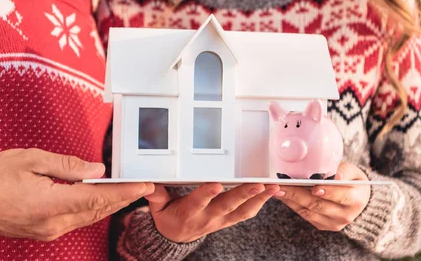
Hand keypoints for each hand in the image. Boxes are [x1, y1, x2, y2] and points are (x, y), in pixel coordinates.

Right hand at [0, 148, 153, 240]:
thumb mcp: (32, 159)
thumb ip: (68, 166)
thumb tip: (96, 170)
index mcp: (49, 204)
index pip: (97, 197)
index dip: (124, 192)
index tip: (143, 185)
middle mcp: (52, 223)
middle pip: (97, 211)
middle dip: (123, 199)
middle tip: (144, 186)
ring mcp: (49, 231)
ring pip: (89, 218)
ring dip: (110, 205)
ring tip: (129, 191)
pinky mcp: (45, 232)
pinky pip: (77, 221)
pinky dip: (93, 209)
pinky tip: (102, 199)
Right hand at [146, 182, 280, 242]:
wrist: (176, 238)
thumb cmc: (168, 217)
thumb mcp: (157, 208)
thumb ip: (156, 195)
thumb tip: (148, 183)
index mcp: (189, 212)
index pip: (198, 202)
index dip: (207, 194)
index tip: (216, 184)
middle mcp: (207, 218)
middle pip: (227, 206)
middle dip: (243, 195)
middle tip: (257, 184)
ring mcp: (220, 221)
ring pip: (241, 211)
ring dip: (259, 199)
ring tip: (272, 187)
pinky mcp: (228, 220)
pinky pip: (246, 214)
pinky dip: (260, 203)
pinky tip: (271, 193)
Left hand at [274, 163, 370, 230]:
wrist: (356, 198)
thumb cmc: (351, 179)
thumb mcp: (352, 171)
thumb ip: (343, 171)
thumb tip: (333, 174)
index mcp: (356, 200)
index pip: (341, 196)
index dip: (328, 192)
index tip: (314, 187)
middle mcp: (345, 215)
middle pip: (319, 205)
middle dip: (297, 194)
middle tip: (281, 186)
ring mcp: (333, 223)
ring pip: (308, 211)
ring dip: (290, 200)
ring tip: (275, 189)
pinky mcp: (322, 225)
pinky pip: (304, 215)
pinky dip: (292, 204)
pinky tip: (281, 195)